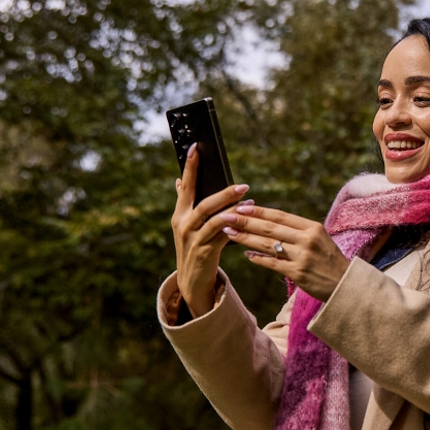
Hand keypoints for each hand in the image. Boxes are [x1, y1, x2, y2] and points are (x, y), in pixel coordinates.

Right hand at [171, 144, 249, 315]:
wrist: (191, 281)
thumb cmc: (193, 247)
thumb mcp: (185, 226)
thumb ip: (184, 204)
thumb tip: (179, 181)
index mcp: (179, 215)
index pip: (185, 186)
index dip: (190, 167)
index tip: (195, 147)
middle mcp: (183, 225)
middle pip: (203, 204)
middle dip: (224, 193)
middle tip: (244, 185)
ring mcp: (193, 240)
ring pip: (214, 221)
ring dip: (233, 210)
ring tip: (250, 201)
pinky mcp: (205, 253)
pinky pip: (223, 237)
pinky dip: (235, 228)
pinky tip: (247, 220)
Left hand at [217, 204, 350, 301]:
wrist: (345, 285)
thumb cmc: (330, 261)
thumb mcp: (320, 239)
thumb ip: (298, 230)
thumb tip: (270, 221)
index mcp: (312, 227)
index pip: (280, 216)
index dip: (259, 211)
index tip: (240, 207)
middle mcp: (307, 240)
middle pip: (270, 228)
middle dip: (245, 222)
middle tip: (226, 217)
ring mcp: (302, 257)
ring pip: (268, 245)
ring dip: (246, 238)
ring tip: (229, 233)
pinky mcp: (298, 273)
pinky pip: (272, 264)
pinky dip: (258, 258)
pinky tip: (246, 254)